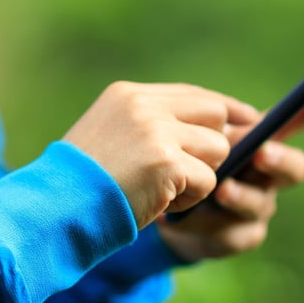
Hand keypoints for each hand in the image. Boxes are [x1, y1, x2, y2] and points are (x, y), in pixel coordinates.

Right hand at [63, 81, 258, 227]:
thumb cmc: (80, 185)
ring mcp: (156, 130)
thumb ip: (151, 127)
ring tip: (163, 191)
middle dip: (213, 146)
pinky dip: (190, 199)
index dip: (222, 110)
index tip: (247, 120)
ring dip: (199, 178)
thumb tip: (211, 131)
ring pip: (216, 149)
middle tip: (190, 173)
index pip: (191, 94)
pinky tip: (159, 203)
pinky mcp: (168, 161)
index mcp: (128, 95)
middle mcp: (143, 106)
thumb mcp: (109, 140)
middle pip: (214, 114)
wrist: (56, 208)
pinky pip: (208, 180)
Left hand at [156, 78, 303, 261]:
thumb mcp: (195, 138)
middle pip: (295, 169)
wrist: (169, 212)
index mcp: (263, 144)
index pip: (298, 121)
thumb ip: (212, 125)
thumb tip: (227, 117)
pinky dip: (204, 223)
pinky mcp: (240, 238)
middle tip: (261, 153)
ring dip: (239, 196)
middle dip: (280, 160)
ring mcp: (259, 210)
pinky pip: (231, 233)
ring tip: (218, 190)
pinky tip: (180, 218)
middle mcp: (270, 177)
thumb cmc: (189, 164)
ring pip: (259, 203)